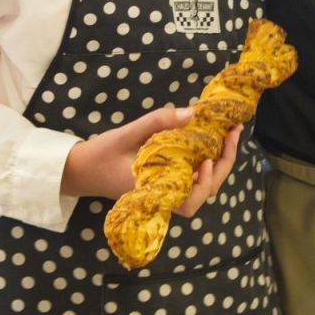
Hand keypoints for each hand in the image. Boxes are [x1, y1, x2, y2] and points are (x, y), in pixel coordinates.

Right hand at [61, 105, 243, 216]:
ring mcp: (165, 189)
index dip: (205, 183)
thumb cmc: (102, 154)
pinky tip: (210, 140)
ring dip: (218, 163)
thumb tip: (192, 112)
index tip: (208, 159)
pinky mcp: (164, 180)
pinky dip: (205, 160)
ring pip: (200, 186)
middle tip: (233, 134)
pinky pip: (190, 176)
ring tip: (227, 135)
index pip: (190, 201)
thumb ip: (158, 122)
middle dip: (223, 166)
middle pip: (203, 193)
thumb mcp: (127, 133)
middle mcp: (164, 194)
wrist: (81, 170)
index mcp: (155, 190)